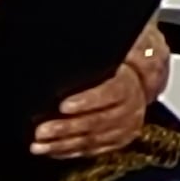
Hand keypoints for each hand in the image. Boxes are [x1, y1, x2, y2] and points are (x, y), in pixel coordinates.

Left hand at [30, 28, 162, 160]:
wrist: (138, 56)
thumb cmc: (120, 44)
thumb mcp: (116, 34)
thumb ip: (101, 39)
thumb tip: (70, 30)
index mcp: (139, 67)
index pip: (117, 88)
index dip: (91, 99)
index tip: (64, 105)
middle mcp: (138, 96)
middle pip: (108, 117)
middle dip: (72, 126)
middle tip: (42, 130)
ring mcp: (130, 117)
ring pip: (102, 135)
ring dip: (69, 142)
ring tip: (40, 144)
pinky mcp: (121, 132)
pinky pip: (99, 147)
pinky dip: (75, 150)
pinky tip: (53, 149)